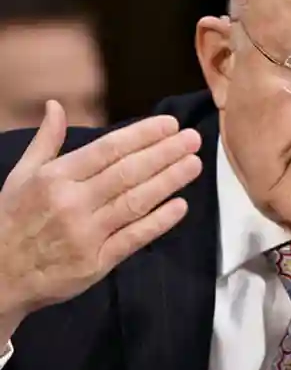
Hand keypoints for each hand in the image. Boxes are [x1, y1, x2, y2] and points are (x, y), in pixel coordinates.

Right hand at [0, 100, 201, 322]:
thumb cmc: (12, 221)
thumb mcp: (20, 176)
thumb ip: (45, 140)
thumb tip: (56, 105)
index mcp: (55, 178)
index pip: (108, 149)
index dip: (143, 135)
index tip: (170, 124)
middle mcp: (71, 203)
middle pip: (128, 172)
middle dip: (165, 153)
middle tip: (194, 139)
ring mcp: (85, 234)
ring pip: (136, 202)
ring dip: (169, 181)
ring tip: (194, 164)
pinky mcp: (95, 264)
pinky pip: (134, 238)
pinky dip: (159, 222)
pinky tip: (180, 206)